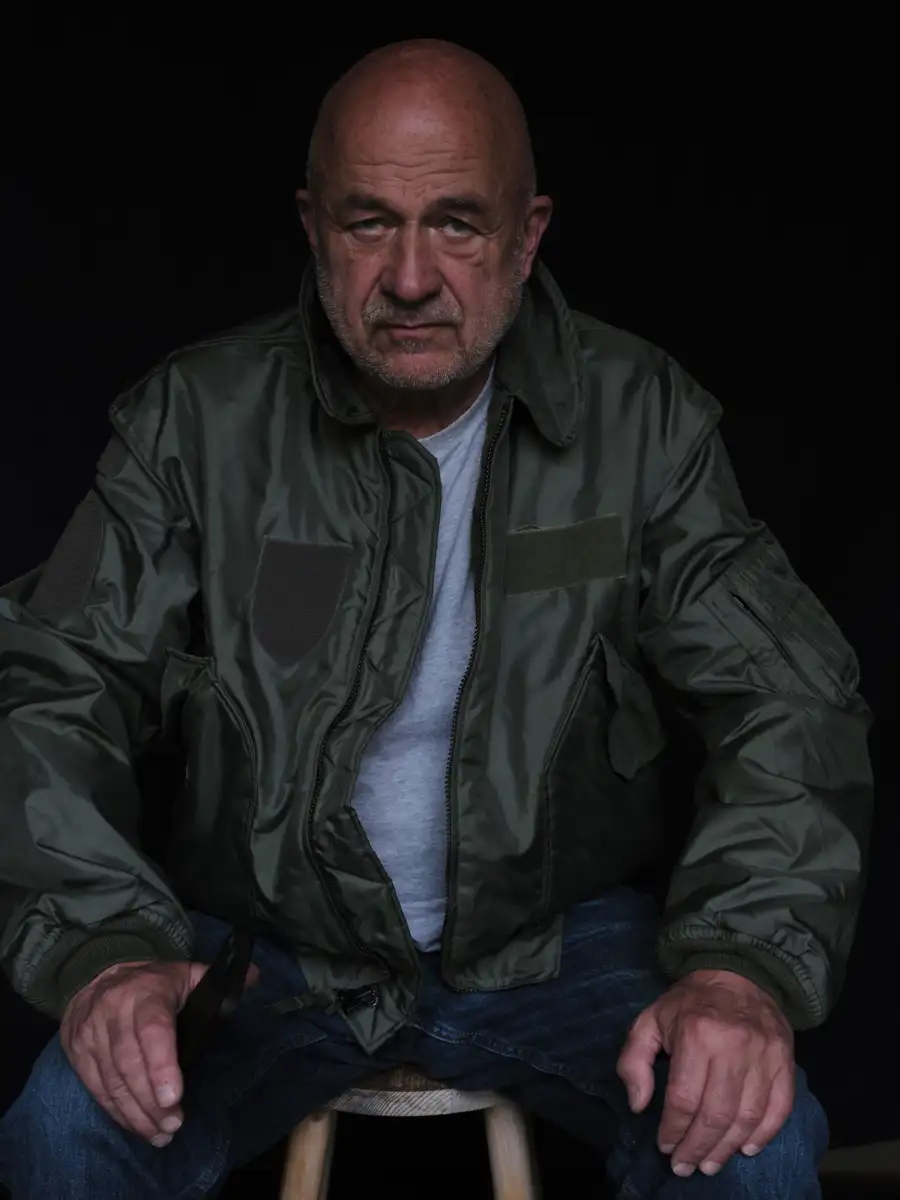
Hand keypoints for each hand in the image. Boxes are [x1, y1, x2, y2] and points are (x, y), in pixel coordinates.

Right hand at [61, 958, 257, 1145]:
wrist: (93, 975)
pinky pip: (96, 1089)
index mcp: (145, 993)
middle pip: (130, 1064)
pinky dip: (117, 1111)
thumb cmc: (149, 982)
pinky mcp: (77, 1054)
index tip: (174, 1097)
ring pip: (112, 1081)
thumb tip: (258, 978)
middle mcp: (114, 1013)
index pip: (152, 1031)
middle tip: (173, 1125)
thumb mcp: (182, 973)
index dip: (162, 1066)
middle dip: (151, 1101)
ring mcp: (91, 1035)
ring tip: (160, 1133)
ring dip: (136, 1113)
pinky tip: (137, 1126)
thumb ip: (214, 979)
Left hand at [616, 969, 793, 1176]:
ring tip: (710, 1164)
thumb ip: (634, 1060)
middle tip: (686, 1166)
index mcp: (696, 1033)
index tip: (665, 1147)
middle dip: (698, 1148)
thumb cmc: (689, 1003)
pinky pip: (779, 1108)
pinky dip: (764, 1135)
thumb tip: (638, 1104)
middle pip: (715, 1114)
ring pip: (747, 1117)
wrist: (738, 973)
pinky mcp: (785, 1060)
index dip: (673, 1130)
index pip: (684, 1098)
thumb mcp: (649, 1020)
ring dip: (727, 1148)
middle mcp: (733, 1045)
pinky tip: (746, 1149)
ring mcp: (764, 1054)